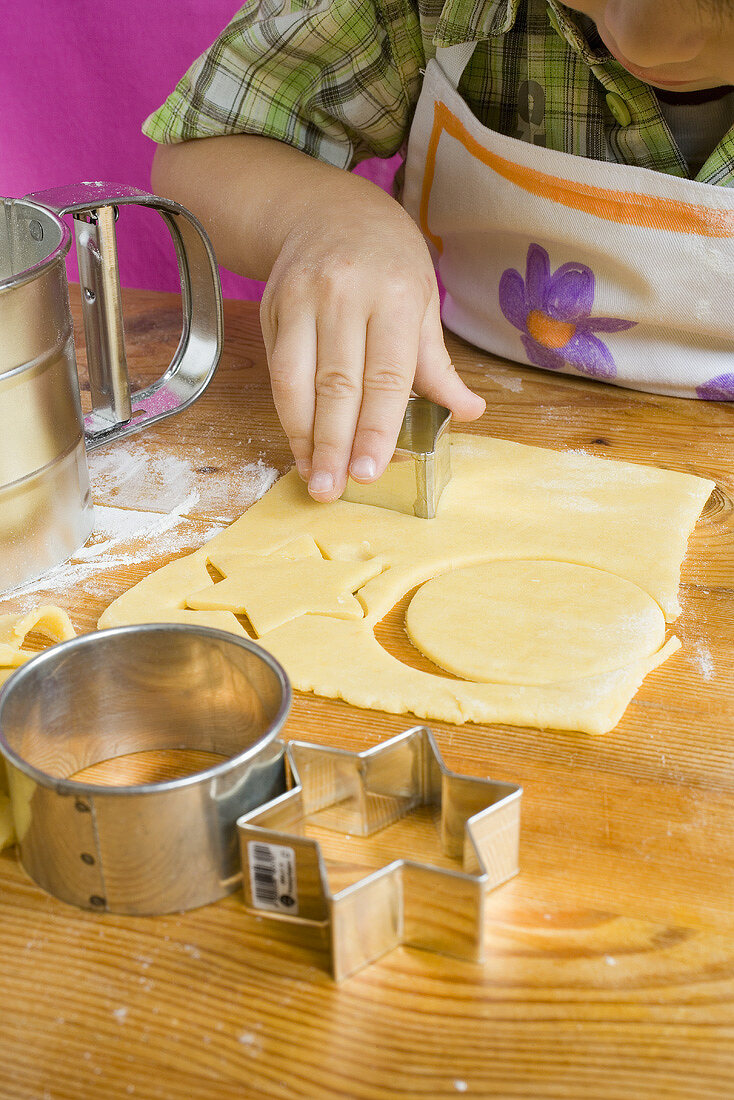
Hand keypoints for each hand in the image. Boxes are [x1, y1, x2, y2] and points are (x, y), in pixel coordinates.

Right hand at [260, 183, 484, 501]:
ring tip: (315, 480)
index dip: (376, 427)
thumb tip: (469, 412)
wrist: (326, 209)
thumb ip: (437, 363)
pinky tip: (300, 447)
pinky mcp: (272, 308)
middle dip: (336, 443)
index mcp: (395, 294)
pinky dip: (288, 416)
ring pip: (297, 381)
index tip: (371, 470)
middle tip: (335, 489)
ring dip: (305, 438)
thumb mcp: (423, 298)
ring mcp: (302, 299)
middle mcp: (345, 294)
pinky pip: (277, 372)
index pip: (385, 374)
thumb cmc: (387, 260)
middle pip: (337, 383)